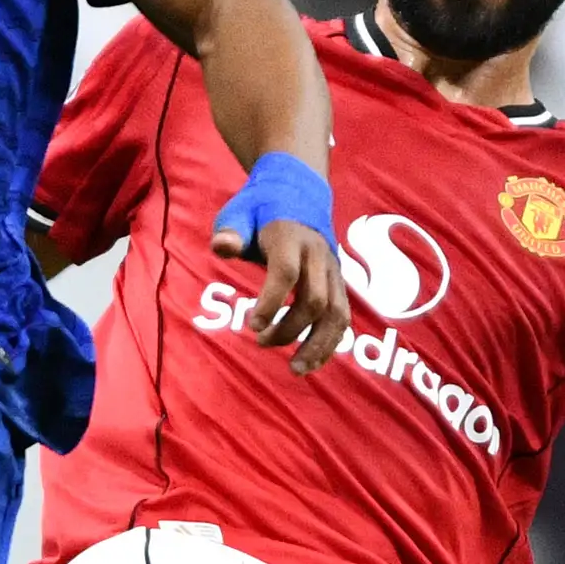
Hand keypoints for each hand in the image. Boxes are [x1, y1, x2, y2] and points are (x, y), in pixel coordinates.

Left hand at [206, 154, 352, 375]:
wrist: (298, 193)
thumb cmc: (260, 209)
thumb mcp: (238, 212)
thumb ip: (230, 231)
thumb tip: (222, 247)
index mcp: (291, 236)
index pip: (286, 272)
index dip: (270, 300)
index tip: (252, 325)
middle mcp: (318, 254)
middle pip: (314, 299)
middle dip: (289, 328)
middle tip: (260, 342)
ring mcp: (334, 270)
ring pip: (337, 313)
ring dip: (319, 345)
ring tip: (296, 370)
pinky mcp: (340, 283)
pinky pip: (343, 317)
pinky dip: (330, 343)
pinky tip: (311, 363)